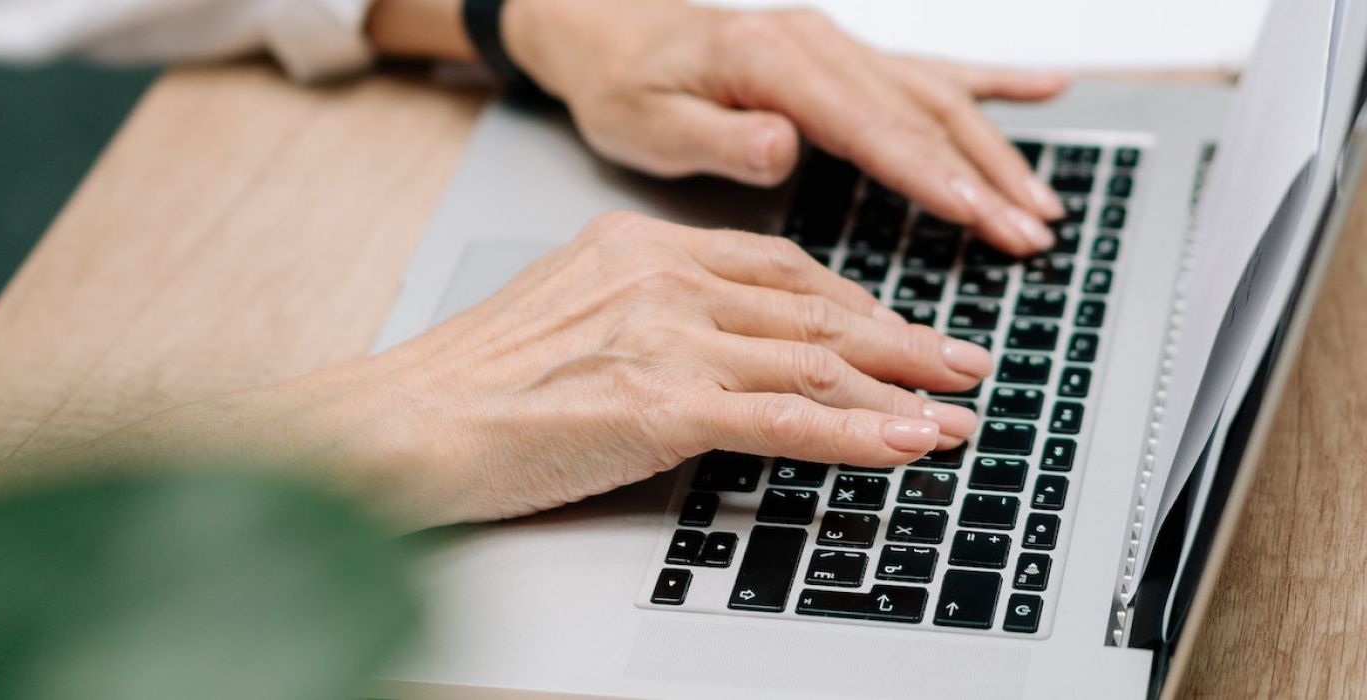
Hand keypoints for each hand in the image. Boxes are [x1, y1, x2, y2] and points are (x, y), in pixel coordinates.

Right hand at [99, 213, 991, 528]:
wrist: (404, 423)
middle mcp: (662, 276)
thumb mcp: (574, 316)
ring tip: (957, 408)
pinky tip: (906, 443)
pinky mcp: (661, 403)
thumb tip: (722, 351)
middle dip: (900, 338)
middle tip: (962, 359)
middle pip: (812, 307)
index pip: (775, 268)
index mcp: (641, 246)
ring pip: (812, 360)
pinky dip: (859, 433)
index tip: (898, 325)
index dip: (852, 302)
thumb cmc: (475, 382)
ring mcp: (665, 336)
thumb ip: (652, 314)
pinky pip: (786, 418)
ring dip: (899, 388)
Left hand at [497, 0, 1068, 253]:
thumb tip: (783, 147)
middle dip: (983, 176)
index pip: (868, 125)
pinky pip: (928, 69)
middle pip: (919, 114)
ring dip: (995, 150)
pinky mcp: (844, 58)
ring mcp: (837, 47)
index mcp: (772, 60)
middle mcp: (817, 45)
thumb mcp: (648, 122)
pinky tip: (1046, 88)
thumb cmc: (624, 83)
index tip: (978, 212)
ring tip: (1042, 205)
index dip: (928, 172)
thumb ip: (720, 138)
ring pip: (936, 96)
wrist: (609, 32)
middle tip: (1030, 232)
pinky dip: (991, 82)